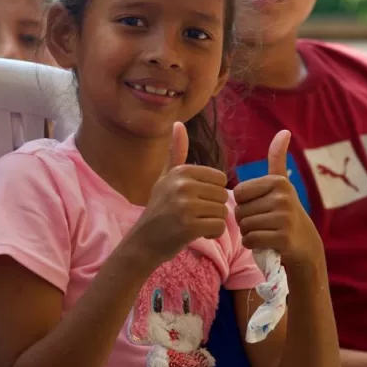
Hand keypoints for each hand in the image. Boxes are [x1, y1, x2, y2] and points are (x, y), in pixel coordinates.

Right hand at [128, 122, 228, 264]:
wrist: (143, 242)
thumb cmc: (158, 210)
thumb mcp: (165, 178)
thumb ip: (175, 153)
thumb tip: (178, 123)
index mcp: (181, 171)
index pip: (220, 179)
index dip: (212, 193)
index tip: (195, 201)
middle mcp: (182, 184)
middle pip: (223, 196)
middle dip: (213, 209)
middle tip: (193, 216)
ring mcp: (185, 205)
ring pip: (222, 212)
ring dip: (212, 222)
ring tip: (193, 224)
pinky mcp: (189, 226)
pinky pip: (219, 226)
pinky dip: (212, 234)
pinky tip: (196, 234)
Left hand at [233, 131, 323, 268]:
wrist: (305, 245)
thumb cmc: (285, 213)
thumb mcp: (281, 184)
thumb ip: (277, 158)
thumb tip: (283, 131)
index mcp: (278, 181)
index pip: (238, 193)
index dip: (244, 204)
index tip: (260, 208)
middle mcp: (282, 197)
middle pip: (240, 211)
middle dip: (247, 221)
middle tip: (265, 224)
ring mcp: (284, 218)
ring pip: (245, 227)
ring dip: (250, 234)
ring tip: (267, 232)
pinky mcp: (283, 238)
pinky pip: (251, 240)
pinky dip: (254, 245)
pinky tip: (267, 243)